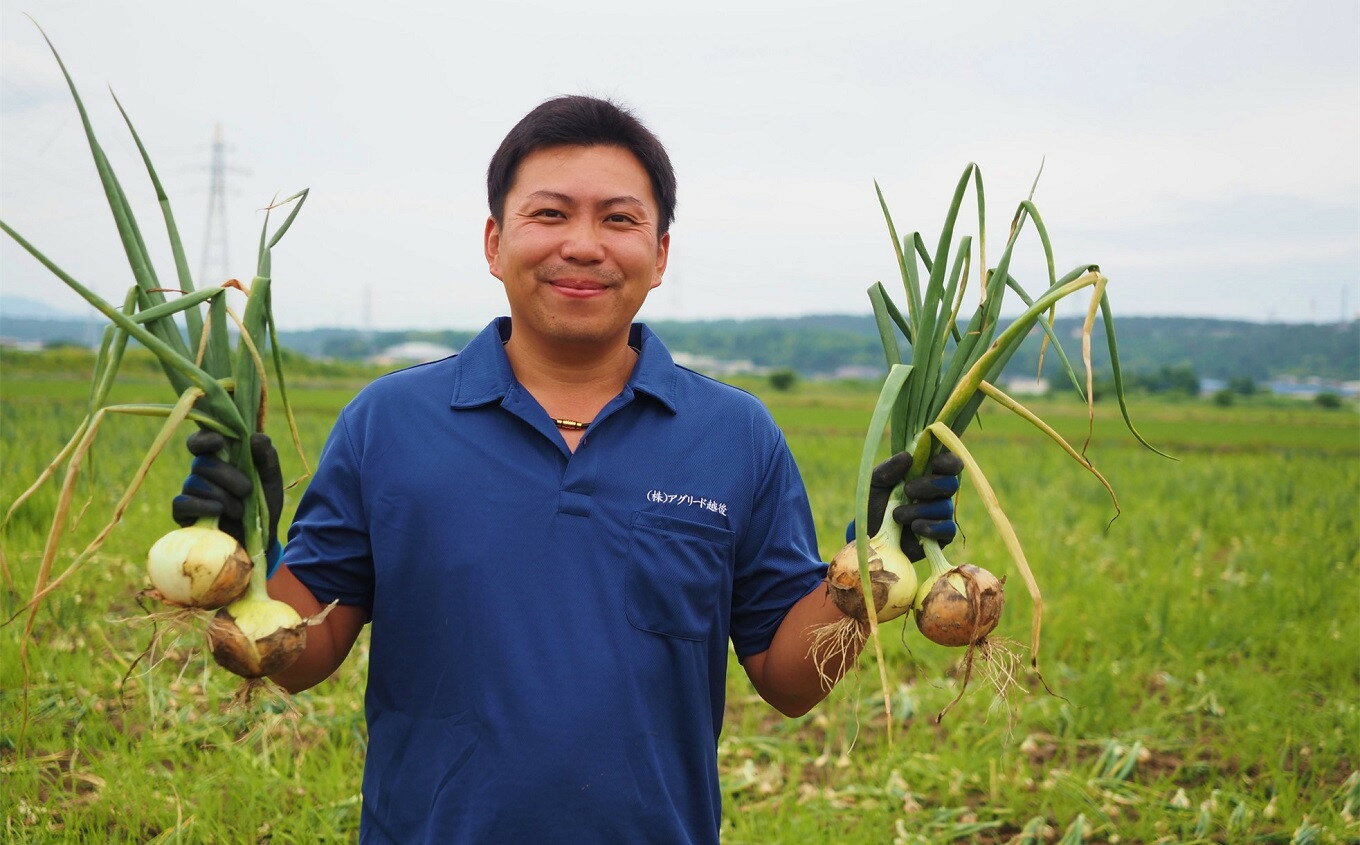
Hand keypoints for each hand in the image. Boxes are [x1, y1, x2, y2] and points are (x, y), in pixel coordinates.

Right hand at [171, 430, 283, 573]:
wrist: (259, 539)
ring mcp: (190, 492)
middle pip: (201, 463)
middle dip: (226, 475)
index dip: (204, 438)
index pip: (200, 440)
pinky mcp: (183, 513)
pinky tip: (219, 512)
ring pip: (194, 483)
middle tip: (247, 490)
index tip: (219, 442)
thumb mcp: (271, 481)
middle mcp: (201, 472)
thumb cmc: (263, 505)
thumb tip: (255, 437)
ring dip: (222, 497)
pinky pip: (182, 503)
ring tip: (239, 510)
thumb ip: (267, 457)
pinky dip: (202, 506)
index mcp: (220, 458)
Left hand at [864, 450, 962, 561]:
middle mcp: (938, 493)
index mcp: (928, 475)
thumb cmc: (875, 504)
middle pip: (951, 483)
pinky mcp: (941, 536)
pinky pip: (948, 530)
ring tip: (897, 515)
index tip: (935, 462)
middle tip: (908, 489)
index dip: (949, 461)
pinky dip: (932, 527)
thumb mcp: (875, 483)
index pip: (951, 463)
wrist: (869, 535)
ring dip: (919, 509)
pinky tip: (915, 527)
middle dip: (931, 485)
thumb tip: (907, 456)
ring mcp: (941, 515)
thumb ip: (889, 468)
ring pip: (945, 507)